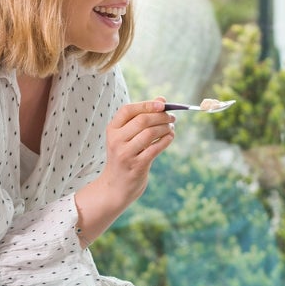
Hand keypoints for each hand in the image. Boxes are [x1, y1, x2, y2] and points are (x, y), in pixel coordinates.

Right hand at [78, 98, 175, 235]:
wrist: (117, 186)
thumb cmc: (125, 156)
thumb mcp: (127, 137)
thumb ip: (142, 117)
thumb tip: (161, 99)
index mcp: (112, 130)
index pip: (128, 110)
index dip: (146, 105)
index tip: (162, 104)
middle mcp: (116, 140)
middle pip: (142, 120)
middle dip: (161, 116)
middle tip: (172, 117)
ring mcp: (125, 154)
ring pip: (150, 133)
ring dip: (165, 128)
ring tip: (171, 127)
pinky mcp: (137, 165)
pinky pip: (155, 148)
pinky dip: (166, 140)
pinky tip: (170, 137)